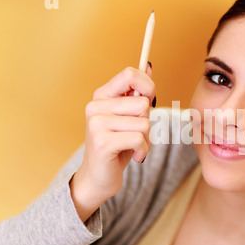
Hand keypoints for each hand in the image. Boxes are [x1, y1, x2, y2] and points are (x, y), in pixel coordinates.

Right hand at [71, 65, 154, 221]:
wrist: (98, 178)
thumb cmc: (117, 147)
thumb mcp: (129, 118)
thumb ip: (137, 94)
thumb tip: (147, 65)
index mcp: (102, 96)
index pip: (130, 74)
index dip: (148, 85)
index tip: (149, 101)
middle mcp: (96, 106)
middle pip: (142, 103)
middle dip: (147, 122)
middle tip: (134, 135)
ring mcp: (96, 124)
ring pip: (144, 123)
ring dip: (146, 140)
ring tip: (132, 147)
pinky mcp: (102, 142)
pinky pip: (139, 139)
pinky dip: (143, 150)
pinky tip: (134, 157)